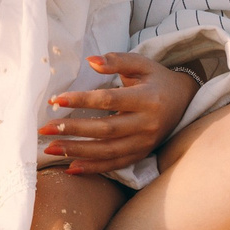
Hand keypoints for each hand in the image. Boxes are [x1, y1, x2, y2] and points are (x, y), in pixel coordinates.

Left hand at [41, 51, 196, 175]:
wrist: (185, 101)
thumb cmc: (156, 79)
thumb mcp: (141, 64)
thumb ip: (117, 61)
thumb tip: (90, 61)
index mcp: (147, 99)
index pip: (109, 100)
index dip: (82, 100)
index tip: (56, 100)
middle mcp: (147, 124)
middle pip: (106, 129)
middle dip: (73, 130)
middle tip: (44, 128)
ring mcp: (145, 143)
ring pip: (108, 151)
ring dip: (77, 152)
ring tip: (49, 149)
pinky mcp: (141, 154)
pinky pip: (115, 164)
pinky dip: (93, 168)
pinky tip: (70, 168)